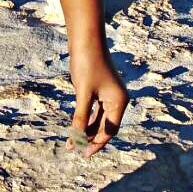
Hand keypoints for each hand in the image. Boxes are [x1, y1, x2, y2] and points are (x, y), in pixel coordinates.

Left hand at [67, 42, 127, 157]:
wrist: (86, 38)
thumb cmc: (87, 63)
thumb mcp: (83, 92)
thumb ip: (82, 116)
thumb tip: (77, 137)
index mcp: (119, 101)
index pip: (109, 130)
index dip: (96, 143)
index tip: (83, 153)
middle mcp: (117, 99)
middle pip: (105, 126)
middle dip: (91, 137)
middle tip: (77, 149)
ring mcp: (109, 94)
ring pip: (99, 118)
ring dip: (87, 129)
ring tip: (73, 141)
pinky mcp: (100, 89)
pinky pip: (95, 109)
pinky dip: (86, 117)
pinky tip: (76, 126)